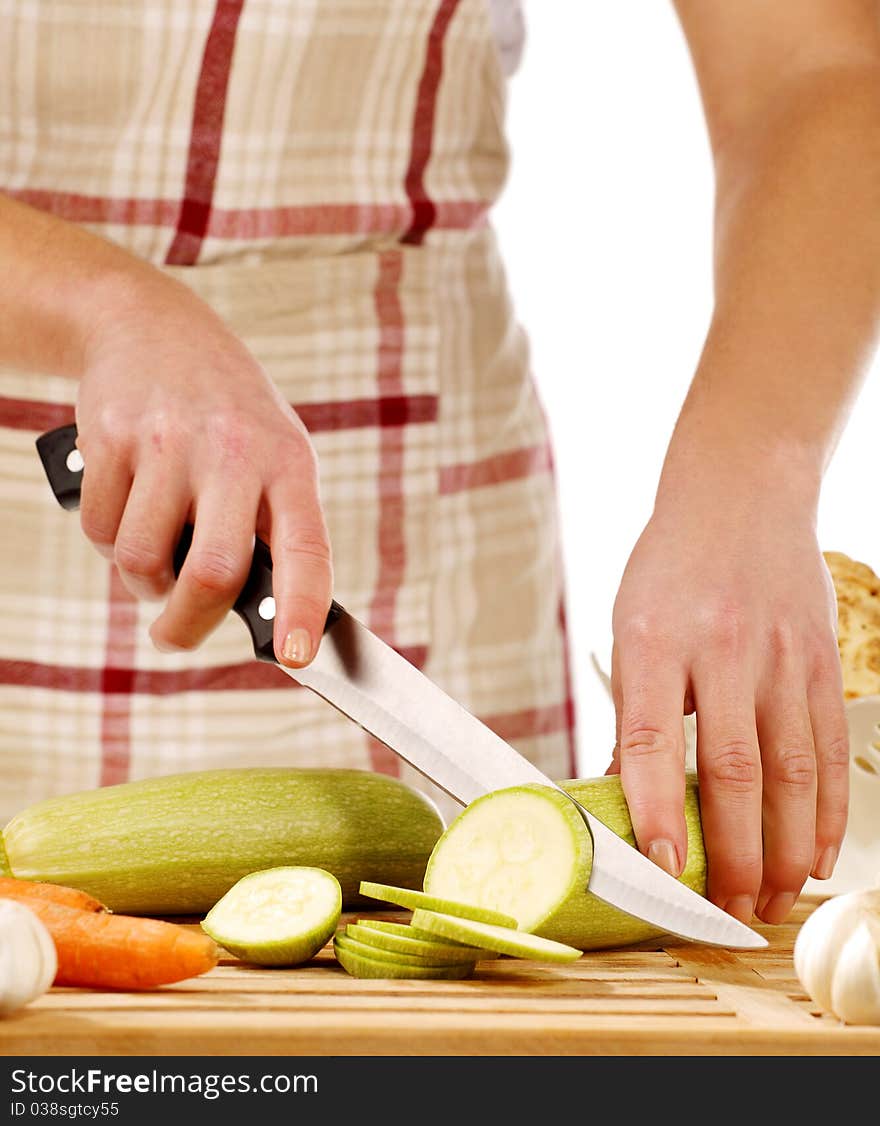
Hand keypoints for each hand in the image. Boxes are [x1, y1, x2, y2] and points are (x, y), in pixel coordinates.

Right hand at [75, 273, 331, 666]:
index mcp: (288, 463)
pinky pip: (101, 530)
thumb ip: (272, 527)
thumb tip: (262, 616)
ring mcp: (169, 442)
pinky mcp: (111, 437)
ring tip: (154, 555)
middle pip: (214, 571)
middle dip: (189, 624)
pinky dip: (108, 543)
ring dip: (143, 581)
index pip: (307, 547)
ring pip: (142, 560)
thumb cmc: (227, 416)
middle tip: (173, 635)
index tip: (297, 655)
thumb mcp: (274, 453)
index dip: (304, 607)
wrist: (152, 327)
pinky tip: (127, 511)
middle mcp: (234, 450)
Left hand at [609, 473, 848, 924]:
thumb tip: (626, 796)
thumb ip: (634, 711)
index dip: (656, 808)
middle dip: (733, 852)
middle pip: (733, 769)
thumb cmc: (671, 568)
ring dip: (785, 848)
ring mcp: (780, 656)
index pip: (653, 739)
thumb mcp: (630, 627)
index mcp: (655, 640)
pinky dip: (825, 811)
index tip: (662, 867)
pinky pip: (827, 748)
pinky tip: (816, 854)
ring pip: (790, 771)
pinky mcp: (822, 660)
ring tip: (773, 901)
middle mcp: (722, 649)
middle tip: (728, 910)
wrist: (742, 495)